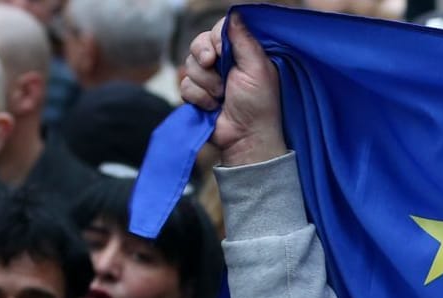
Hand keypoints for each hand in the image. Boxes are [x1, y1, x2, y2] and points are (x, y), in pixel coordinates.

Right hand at [181, 13, 285, 165]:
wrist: (246, 137)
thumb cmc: (259, 105)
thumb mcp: (257, 68)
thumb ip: (244, 40)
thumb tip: (234, 13)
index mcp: (241, 52)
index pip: (218, 30)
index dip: (214, 40)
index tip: (219, 53)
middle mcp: (223, 62)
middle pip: (198, 44)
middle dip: (205, 61)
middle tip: (220, 77)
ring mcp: (208, 78)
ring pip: (189, 65)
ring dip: (205, 84)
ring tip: (221, 97)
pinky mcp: (196, 94)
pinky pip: (184, 84)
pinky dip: (198, 97)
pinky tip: (212, 107)